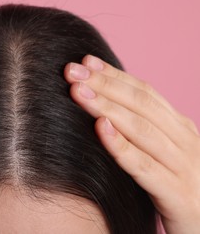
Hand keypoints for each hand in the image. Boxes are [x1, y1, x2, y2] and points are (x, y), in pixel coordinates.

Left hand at [64, 55, 199, 233]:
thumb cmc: (176, 187)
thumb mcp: (164, 153)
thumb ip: (143, 130)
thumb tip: (106, 108)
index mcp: (180, 128)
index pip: (144, 92)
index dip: (114, 75)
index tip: (85, 62)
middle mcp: (185, 141)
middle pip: (140, 104)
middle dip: (104, 84)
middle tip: (72, 71)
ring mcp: (184, 167)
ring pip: (141, 129)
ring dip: (107, 107)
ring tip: (77, 92)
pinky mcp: (177, 195)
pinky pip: (145, 167)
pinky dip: (121, 146)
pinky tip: (100, 129)